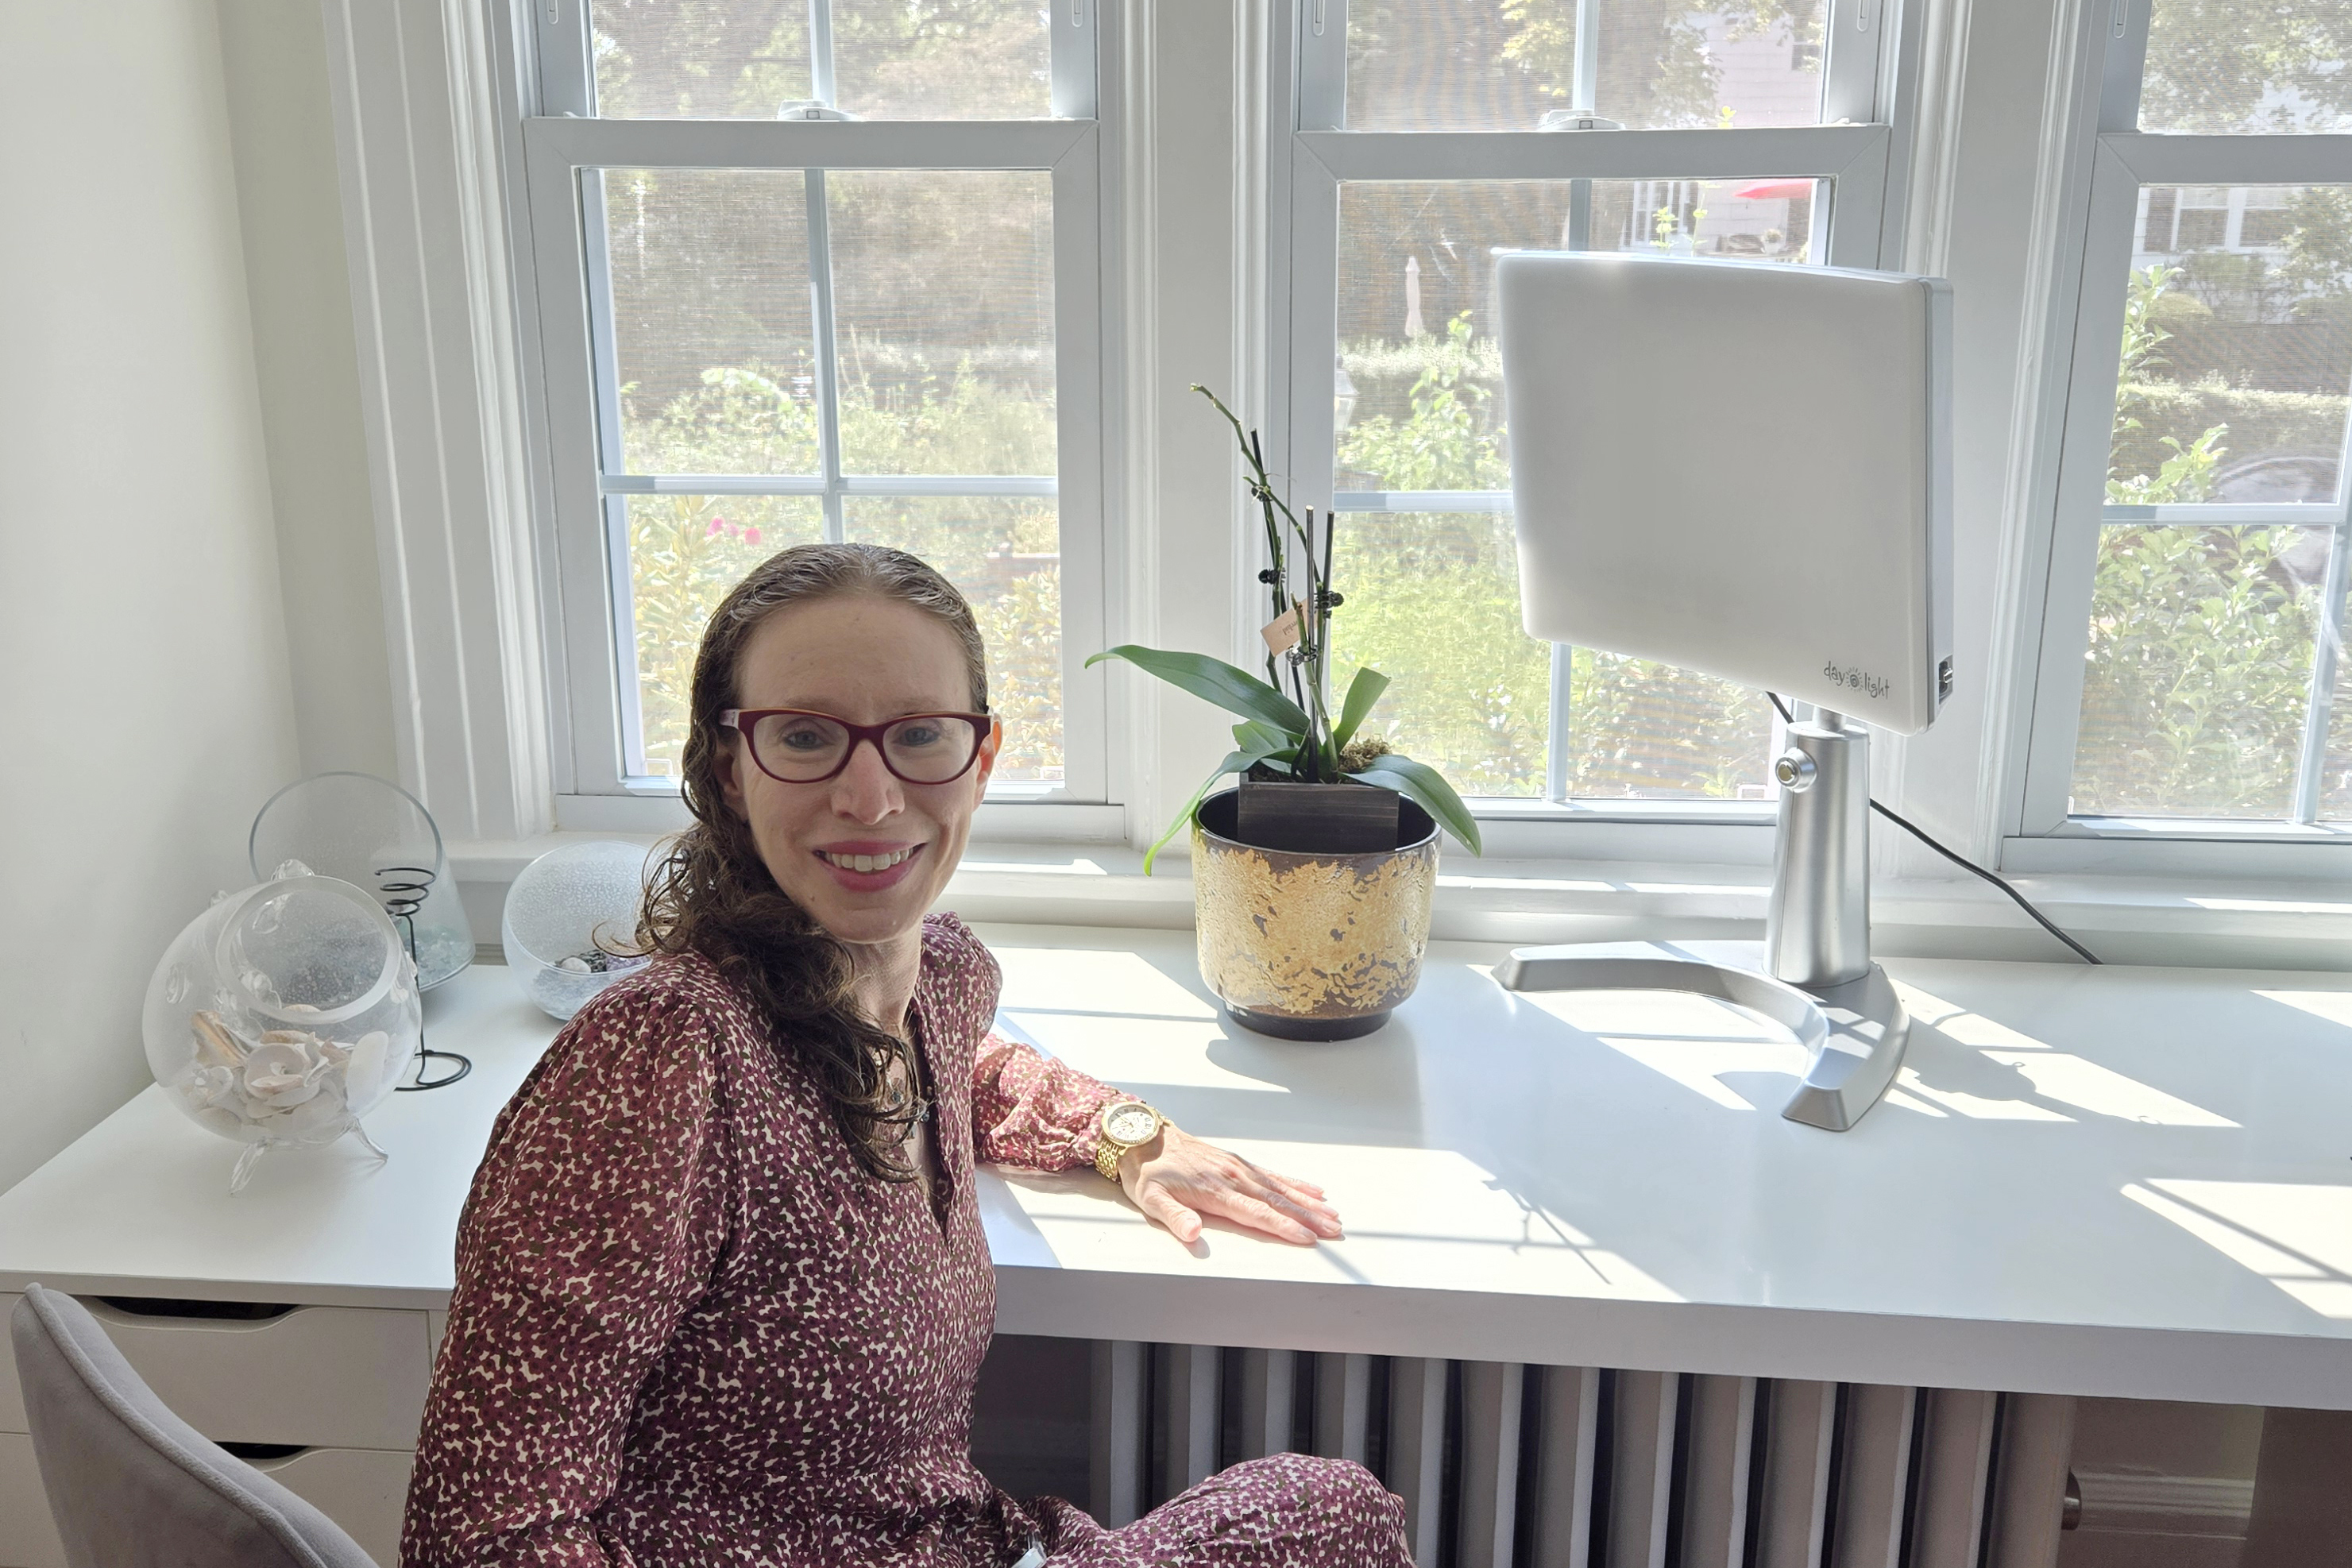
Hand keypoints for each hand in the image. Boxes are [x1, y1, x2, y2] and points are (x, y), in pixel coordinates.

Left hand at [1119, 1124, 1342, 1246]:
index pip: (1256, 1213)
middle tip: (1336, 1231)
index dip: (1283, 1227)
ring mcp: (1239, 1167)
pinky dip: (1296, 1183)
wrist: (1145, 1138)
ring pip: (1281, 1188)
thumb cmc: (1148, 1173)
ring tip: (1334, 1215)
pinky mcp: (1239, 1162)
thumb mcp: (1151, 1199)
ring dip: (1309, 1203)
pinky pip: (1273, 1174)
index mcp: (1215, 1190)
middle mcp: (1233, 1177)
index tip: (1308, 1238)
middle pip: (1277, 1201)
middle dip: (1308, 1218)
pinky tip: (1314, 1191)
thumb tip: (1193, 1233)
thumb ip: (1174, 1217)